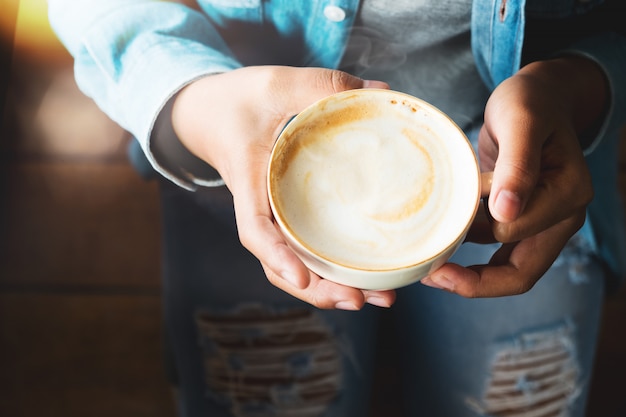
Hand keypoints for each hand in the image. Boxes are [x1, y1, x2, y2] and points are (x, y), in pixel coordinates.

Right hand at [171, 66, 394, 308]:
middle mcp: (258, 206)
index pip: (253, 225)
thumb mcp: (277, 82)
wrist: (208, 113)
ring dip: (328, 287)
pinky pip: (304, 249)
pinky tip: (367, 276)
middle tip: (361, 300)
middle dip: (317, 289)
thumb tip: (383, 94)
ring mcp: (272, 215)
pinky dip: (330, 270)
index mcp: (248, 178)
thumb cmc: (238, 100)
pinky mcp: (286, 214)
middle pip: (278, 264)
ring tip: (377, 299)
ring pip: (293, 264)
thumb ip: (324, 86)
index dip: (275, 254)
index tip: (301, 277)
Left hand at [422, 57, 606, 296]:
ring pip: (507, 269)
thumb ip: (517, 165)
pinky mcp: (522, 219)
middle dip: (475, 283)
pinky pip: (497, 252)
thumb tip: (506, 212)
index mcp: (566, 195)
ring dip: (470, 275)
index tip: (439, 227)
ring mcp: (542, 222)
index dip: (476, 235)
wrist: (536, 96)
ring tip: (429, 268)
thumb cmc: (529, 103)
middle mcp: (561, 216)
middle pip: (520, 274)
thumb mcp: (521, 122)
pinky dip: (470, 256)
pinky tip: (441, 247)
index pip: (516, 236)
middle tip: (430, 277)